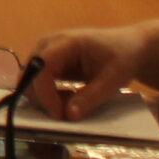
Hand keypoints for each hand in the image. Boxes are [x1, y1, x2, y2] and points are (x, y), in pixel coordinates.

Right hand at [26, 27, 153, 120]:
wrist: (128, 46)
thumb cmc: (123, 58)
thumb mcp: (113, 80)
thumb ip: (90, 98)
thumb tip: (68, 116)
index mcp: (66, 42)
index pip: (43, 66)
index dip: (45, 92)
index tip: (58, 115)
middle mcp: (49, 43)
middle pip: (30, 72)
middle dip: (43, 97)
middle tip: (65, 114)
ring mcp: (46, 50)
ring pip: (30, 78)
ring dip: (44, 97)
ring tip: (70, 104)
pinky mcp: (47, 60)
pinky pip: (37, 80)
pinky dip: (48, 94)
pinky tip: (67, 98)